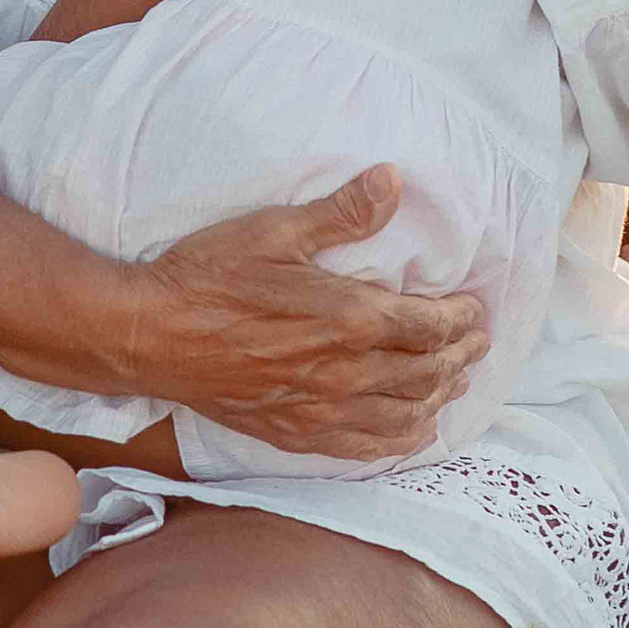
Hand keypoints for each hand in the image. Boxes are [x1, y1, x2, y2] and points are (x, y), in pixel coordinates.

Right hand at [116, 168, 488, 461]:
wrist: (152, 335)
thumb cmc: (209, 276)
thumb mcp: (275, 231)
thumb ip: (341, 213)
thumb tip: (393, 180)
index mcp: (348, 319)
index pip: (430, 326)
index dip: (461, 318)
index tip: (474, 307)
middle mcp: (345, 372)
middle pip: (427, 373)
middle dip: (460, 356)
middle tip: (476, 341)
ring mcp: (321, 409)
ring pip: (404, 414)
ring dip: (439, 397)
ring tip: (455, 380)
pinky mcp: (295, 433)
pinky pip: (365, 448)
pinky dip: (400, 440)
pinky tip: (413, 431)